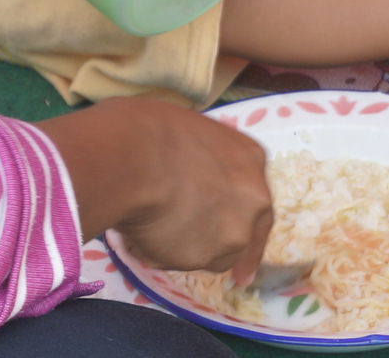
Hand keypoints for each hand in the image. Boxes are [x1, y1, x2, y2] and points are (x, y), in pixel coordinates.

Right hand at [37, 96, 273, 279]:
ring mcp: (233, 232)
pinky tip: (137, 232)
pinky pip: (177, 261)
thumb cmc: (149, 128)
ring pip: (213, 254)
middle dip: (224, 243)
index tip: (235, 228)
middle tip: (197, 251)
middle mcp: (254, 199)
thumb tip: (185, 170)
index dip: (239, 210)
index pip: (255, 191)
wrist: (133, 158)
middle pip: (244, 230)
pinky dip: (158, 252)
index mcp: (250, 158)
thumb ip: (201, 157)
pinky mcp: (204, 258)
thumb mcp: (188, 131)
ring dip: (187, 247)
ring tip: (146, 225)